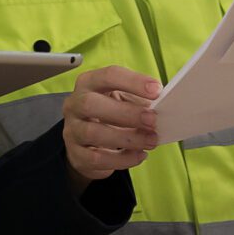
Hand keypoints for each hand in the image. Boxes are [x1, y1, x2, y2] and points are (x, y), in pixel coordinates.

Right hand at [62, 65, 161, 184]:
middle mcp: (74, 104)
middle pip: (92, 104)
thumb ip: (138, 102)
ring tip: (150, 141)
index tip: (157, 90)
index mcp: (89, 83)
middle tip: (152, 120)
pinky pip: (96, 158)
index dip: (133, 82)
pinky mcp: (75, 154)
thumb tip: (162, 108)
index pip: (108, 75)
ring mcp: (72, 130)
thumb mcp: (121, 101)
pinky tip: (139, 156)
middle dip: (126, 112)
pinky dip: (122, 159)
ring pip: (93, 133)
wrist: (86, 144)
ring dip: (127, 138)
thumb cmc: (108, 115)